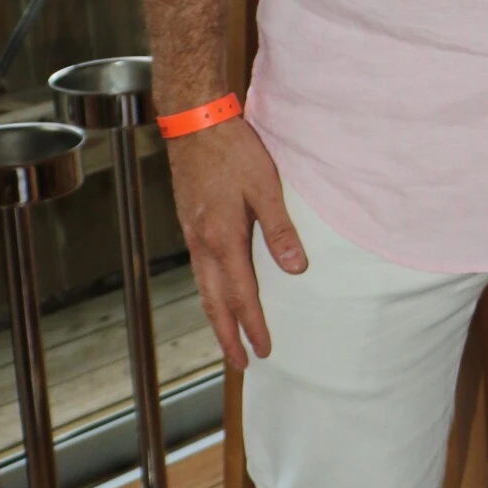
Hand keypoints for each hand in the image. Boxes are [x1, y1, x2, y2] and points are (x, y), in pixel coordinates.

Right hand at [162, 116, 305, 367]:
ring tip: (229, 338)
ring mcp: (192, 235)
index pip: (241, 295)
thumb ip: (280, 229)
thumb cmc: (232, 150)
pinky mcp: (190, 224)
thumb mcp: (265, 186)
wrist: (194, 123)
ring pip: (203, 289)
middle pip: (214, 302)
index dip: (253, 325)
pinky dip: (209, 293)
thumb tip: (297, 269)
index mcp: (223, 238)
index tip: (264, 350)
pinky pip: (200, 270)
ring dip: (217, 317)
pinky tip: (218, 294)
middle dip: (228, 336)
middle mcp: (202, 243)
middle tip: (240, 364)